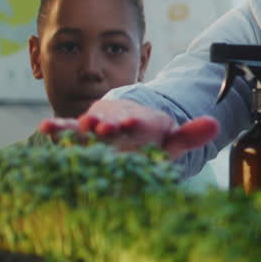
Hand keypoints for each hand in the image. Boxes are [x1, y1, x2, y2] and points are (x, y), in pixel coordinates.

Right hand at [40, 99, 219, 159]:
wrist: (130, 123)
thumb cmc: (152, 136)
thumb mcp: (173, 138)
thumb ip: (191, 134)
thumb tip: (216, 125)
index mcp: (142, 123)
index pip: (139, 124)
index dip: (135, 124)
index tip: (130, 124)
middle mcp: (118, 122)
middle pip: (112, 124)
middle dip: (106, 126)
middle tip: (101, 127)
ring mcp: (99, 126)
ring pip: (87, 126)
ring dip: (79, 127)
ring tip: (67, 127)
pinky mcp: (83, 132)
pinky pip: (68, 131)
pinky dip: (58, 129)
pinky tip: (44, 128)